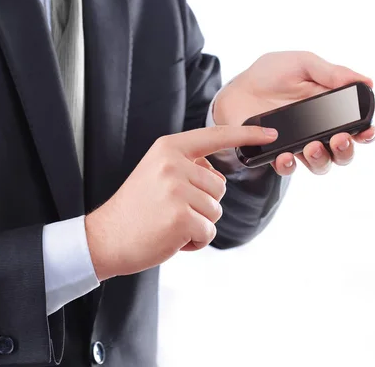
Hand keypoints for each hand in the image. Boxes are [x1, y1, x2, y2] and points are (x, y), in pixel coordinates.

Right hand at [84, 125, 278, 280]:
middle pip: (220, 186)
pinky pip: (209, 231)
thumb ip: (187, 167)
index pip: (215, 136)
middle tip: (170, 211)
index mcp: (168, 148)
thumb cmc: (135, 210)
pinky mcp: (181, 217)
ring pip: (216, 210)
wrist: (105, 237)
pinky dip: (195, 241)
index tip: (270, 133)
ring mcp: (177, 190)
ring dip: (198, 224)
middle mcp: (174, 164)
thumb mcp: (156, 173)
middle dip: (202, 205)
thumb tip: (219, 178)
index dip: (246, 134)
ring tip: (168, 224)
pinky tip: (171, 238)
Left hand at [213, 51, 374, 175]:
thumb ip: (332, 73)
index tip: (367, 131)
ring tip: (312, 146)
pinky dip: (288, 165)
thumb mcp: (303, 64)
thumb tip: (368, 82)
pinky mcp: (274, 153)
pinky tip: (285, 156)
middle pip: (342, 153)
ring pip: (319, 165)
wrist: (236, 86)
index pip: (356, 129)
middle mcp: (317, 132)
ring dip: (320, 159)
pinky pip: (286, 168)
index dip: (366, 134)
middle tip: (338, 139)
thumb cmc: (272, 73)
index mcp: (330, 111)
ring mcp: (296, 145)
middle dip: (345, 151)